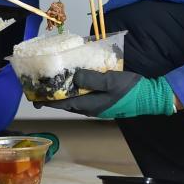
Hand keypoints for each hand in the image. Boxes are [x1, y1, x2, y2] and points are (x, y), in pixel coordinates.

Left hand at [35, 69, 174, 118]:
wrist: (150, 96)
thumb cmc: (130, 90)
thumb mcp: (110, 82)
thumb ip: (91, 79)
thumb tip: (72, 76)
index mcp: (88, 105)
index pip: (61, 104)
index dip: (46, 100)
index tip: (33, 96)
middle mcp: (90, 107)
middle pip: (65, 102)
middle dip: (52, 94)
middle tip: (40, 84)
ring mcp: (97, 104)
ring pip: (74, 98)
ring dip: (63, 90)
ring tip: (54, 79)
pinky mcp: (103, 99)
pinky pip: (84, 93)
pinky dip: (76, 86)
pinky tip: (76, 77)